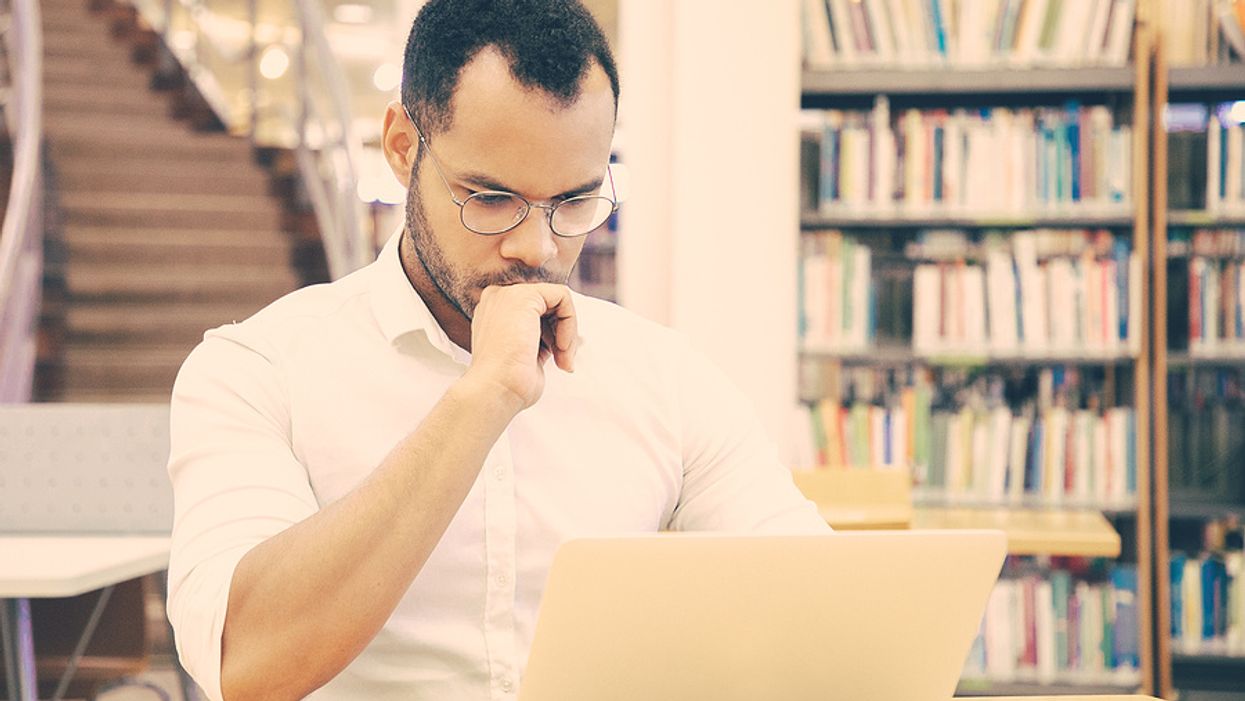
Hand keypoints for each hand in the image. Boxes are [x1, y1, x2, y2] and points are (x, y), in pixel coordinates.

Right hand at [462, 283, 578, 411]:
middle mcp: (498, 299)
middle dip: (563, 334)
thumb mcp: (526, 354)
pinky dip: (570, 323)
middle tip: (563, 361)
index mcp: (494, 312)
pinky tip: (560, 346)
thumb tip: (562, 337)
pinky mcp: (525, 295)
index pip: (537, 313)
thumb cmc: (508, 384)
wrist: (495, 390)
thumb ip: (539, 337)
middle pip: (548, 305)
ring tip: (562, 359)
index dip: (552, 335)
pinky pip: (563, 297)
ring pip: (558, 301)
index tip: (555, 359)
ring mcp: (508, 294)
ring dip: (568, 333)